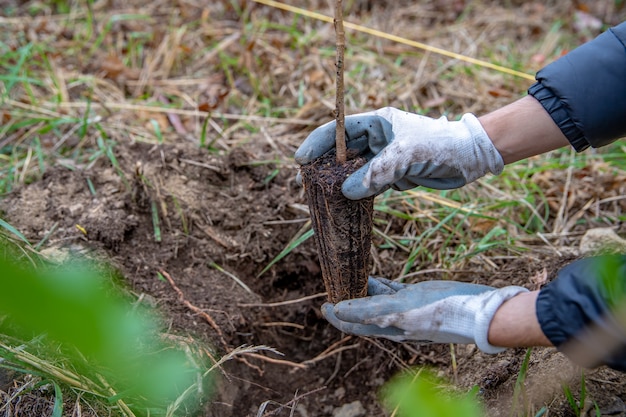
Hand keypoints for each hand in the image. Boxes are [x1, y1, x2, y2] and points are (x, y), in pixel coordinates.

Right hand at [295, 107, 503, 199]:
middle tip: (305, 184)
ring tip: (320, 198)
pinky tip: (345, 205)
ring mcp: (383, 157)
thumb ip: (376, 172)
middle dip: (323, 166)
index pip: (338, 130)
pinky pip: (367, 184)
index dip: (317, 143)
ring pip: (352, 170)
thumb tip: (345, 192)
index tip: (300, 160)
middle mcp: (376, 138)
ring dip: (338, 183)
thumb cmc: (441, 146)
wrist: (471, 159)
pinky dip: (356, 194)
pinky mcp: (392, 175)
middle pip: (341, 151)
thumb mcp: (407, 156)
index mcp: (377, 122)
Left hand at [321, 277, 527, 353]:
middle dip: (347, 301)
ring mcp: (407, 309)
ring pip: (377, 299)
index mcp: (388, 327)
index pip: (353, 324)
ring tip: (348, 276)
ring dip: (362, 290)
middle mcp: (395, 320)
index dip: (337, 316)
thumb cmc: (439, 312)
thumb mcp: (400, 310)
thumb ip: (368, 310)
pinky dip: (381, 284)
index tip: (323, 305)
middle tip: (333, 285)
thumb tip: (337, 310)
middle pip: (362, 312)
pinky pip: (393, 291)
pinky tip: (373, 275)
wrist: (477, 311)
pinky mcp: (418, 297)